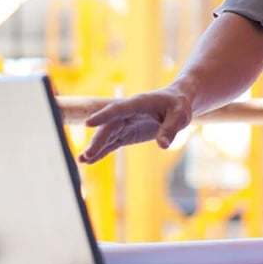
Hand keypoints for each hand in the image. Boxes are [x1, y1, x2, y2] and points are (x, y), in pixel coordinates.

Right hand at [77, 88, 192, 162]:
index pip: (118, 109)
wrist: (177, 103)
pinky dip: (102, 151)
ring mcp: (126, 123)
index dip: (104, 116)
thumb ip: (171, 128)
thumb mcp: (180, 115)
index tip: (88, 123)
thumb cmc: (179, 105)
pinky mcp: (127, 133)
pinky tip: (90, 160)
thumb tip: (163, 145)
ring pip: (107, 135)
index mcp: (139, 103)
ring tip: (82, 160)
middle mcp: (128, 112)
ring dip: (96, 147)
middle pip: (109, 126)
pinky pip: (112, 142)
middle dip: (98, 140)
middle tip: (86, 155)